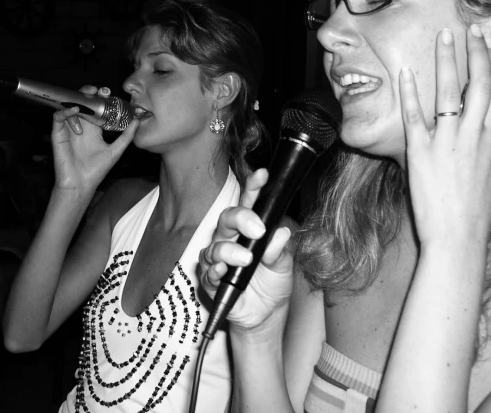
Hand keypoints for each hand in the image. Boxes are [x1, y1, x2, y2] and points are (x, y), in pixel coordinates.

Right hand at [51, 85, 138, 190]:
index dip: (102, 99)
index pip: (96, 108)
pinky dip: (65, 111)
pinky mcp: (58, 134)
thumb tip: (137, 121)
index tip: (110, 94)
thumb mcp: (116, 150)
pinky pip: (58, 117)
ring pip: (70, 106)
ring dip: (78, 98)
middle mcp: (81, 126)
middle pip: (83, 103)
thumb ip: (126, 136)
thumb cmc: (97, 170)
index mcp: (94, 129)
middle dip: (90, 93)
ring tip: (89, 94)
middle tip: (101, 90)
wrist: (81, 184)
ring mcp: (69, 129)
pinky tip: (76, 109)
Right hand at [199, 169, 293, 332]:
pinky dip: (214, 269)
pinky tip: (222, 271)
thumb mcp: (284, 265)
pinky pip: (207, 271)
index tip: (262, 176)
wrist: (265, 315)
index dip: (254, 188)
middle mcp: (232, 239)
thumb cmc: (272, 282)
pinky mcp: (211, 280)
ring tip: (247, 258)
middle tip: (258, 230)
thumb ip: (280, 250)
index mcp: (250, 229)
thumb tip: (280, 233)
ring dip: (229, 250)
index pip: (250, 203)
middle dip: (241, 218)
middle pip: (227, 218)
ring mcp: (219, 259)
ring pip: (215, 245)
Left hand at [399, 24, 490, 246]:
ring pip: (449, 92)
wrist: (458, 235)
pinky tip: (406, 72)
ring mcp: (446, 141)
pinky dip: (410, 93)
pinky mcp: (421, 151)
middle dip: (475, 52)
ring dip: (446, 61)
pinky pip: (414, 116)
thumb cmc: (477, 207)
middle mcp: (473, 134)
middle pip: (478, 83)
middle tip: (469, 28)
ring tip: (443, 37)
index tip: (487, 40)